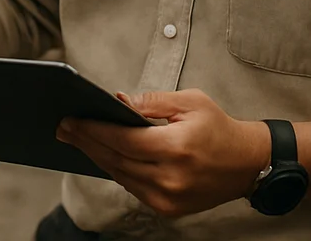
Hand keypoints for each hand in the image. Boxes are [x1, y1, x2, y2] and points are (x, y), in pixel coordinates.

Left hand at [57, 90, 271, 218]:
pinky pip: (133, 187)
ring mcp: (169, 198)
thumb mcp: (190, 101)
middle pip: (116, 159)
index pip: (123, 140)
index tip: (71, 119)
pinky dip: (116, 170)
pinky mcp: (168, 209)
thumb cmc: (218, 127)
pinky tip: (102, 155)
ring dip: (97, 157)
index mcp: (176, 148)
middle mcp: (170, 178)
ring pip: (120, 176)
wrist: (246, 163)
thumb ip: (151, 101)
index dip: (93, 129)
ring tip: (77, 139)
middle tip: (63, 128)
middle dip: (86, 142)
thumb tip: (117, 101)